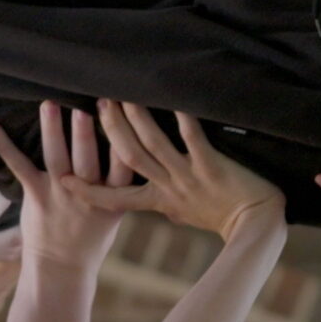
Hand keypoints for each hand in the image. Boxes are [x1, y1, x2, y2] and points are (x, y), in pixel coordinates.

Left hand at [0, 100, 136, 271]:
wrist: (62, 269)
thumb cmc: (92, 236)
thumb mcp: (115, 211)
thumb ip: (118, 183)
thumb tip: (124, 141)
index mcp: (113, 197)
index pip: (122, 163)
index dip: (122, 137)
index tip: (122, 110)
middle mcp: (87, 194)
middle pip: (88, 157)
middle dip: (86, 131)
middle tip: (86, 103)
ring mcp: (59, 195)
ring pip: (56, 158)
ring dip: (52, 130)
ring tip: (50, 104)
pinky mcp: (35, 197)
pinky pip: (20, 168)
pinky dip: (5, 147)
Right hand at [80, 99, 283, 240]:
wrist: (256, 225)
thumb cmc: (222, 215)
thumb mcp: (182, 212)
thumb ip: (163, 201)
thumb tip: (148, 198)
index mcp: (160, 200)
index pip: (115, 198)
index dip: (89, 191)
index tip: (64, 180)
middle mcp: (170, 188)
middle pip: (130, 157)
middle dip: (112, 130)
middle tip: (98, 103)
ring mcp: (190, 177)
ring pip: (155, 146)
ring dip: (138, 121)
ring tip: (124, 96)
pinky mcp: (213, 167)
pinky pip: (194, 141)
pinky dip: (185, 121)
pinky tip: (178, 101)